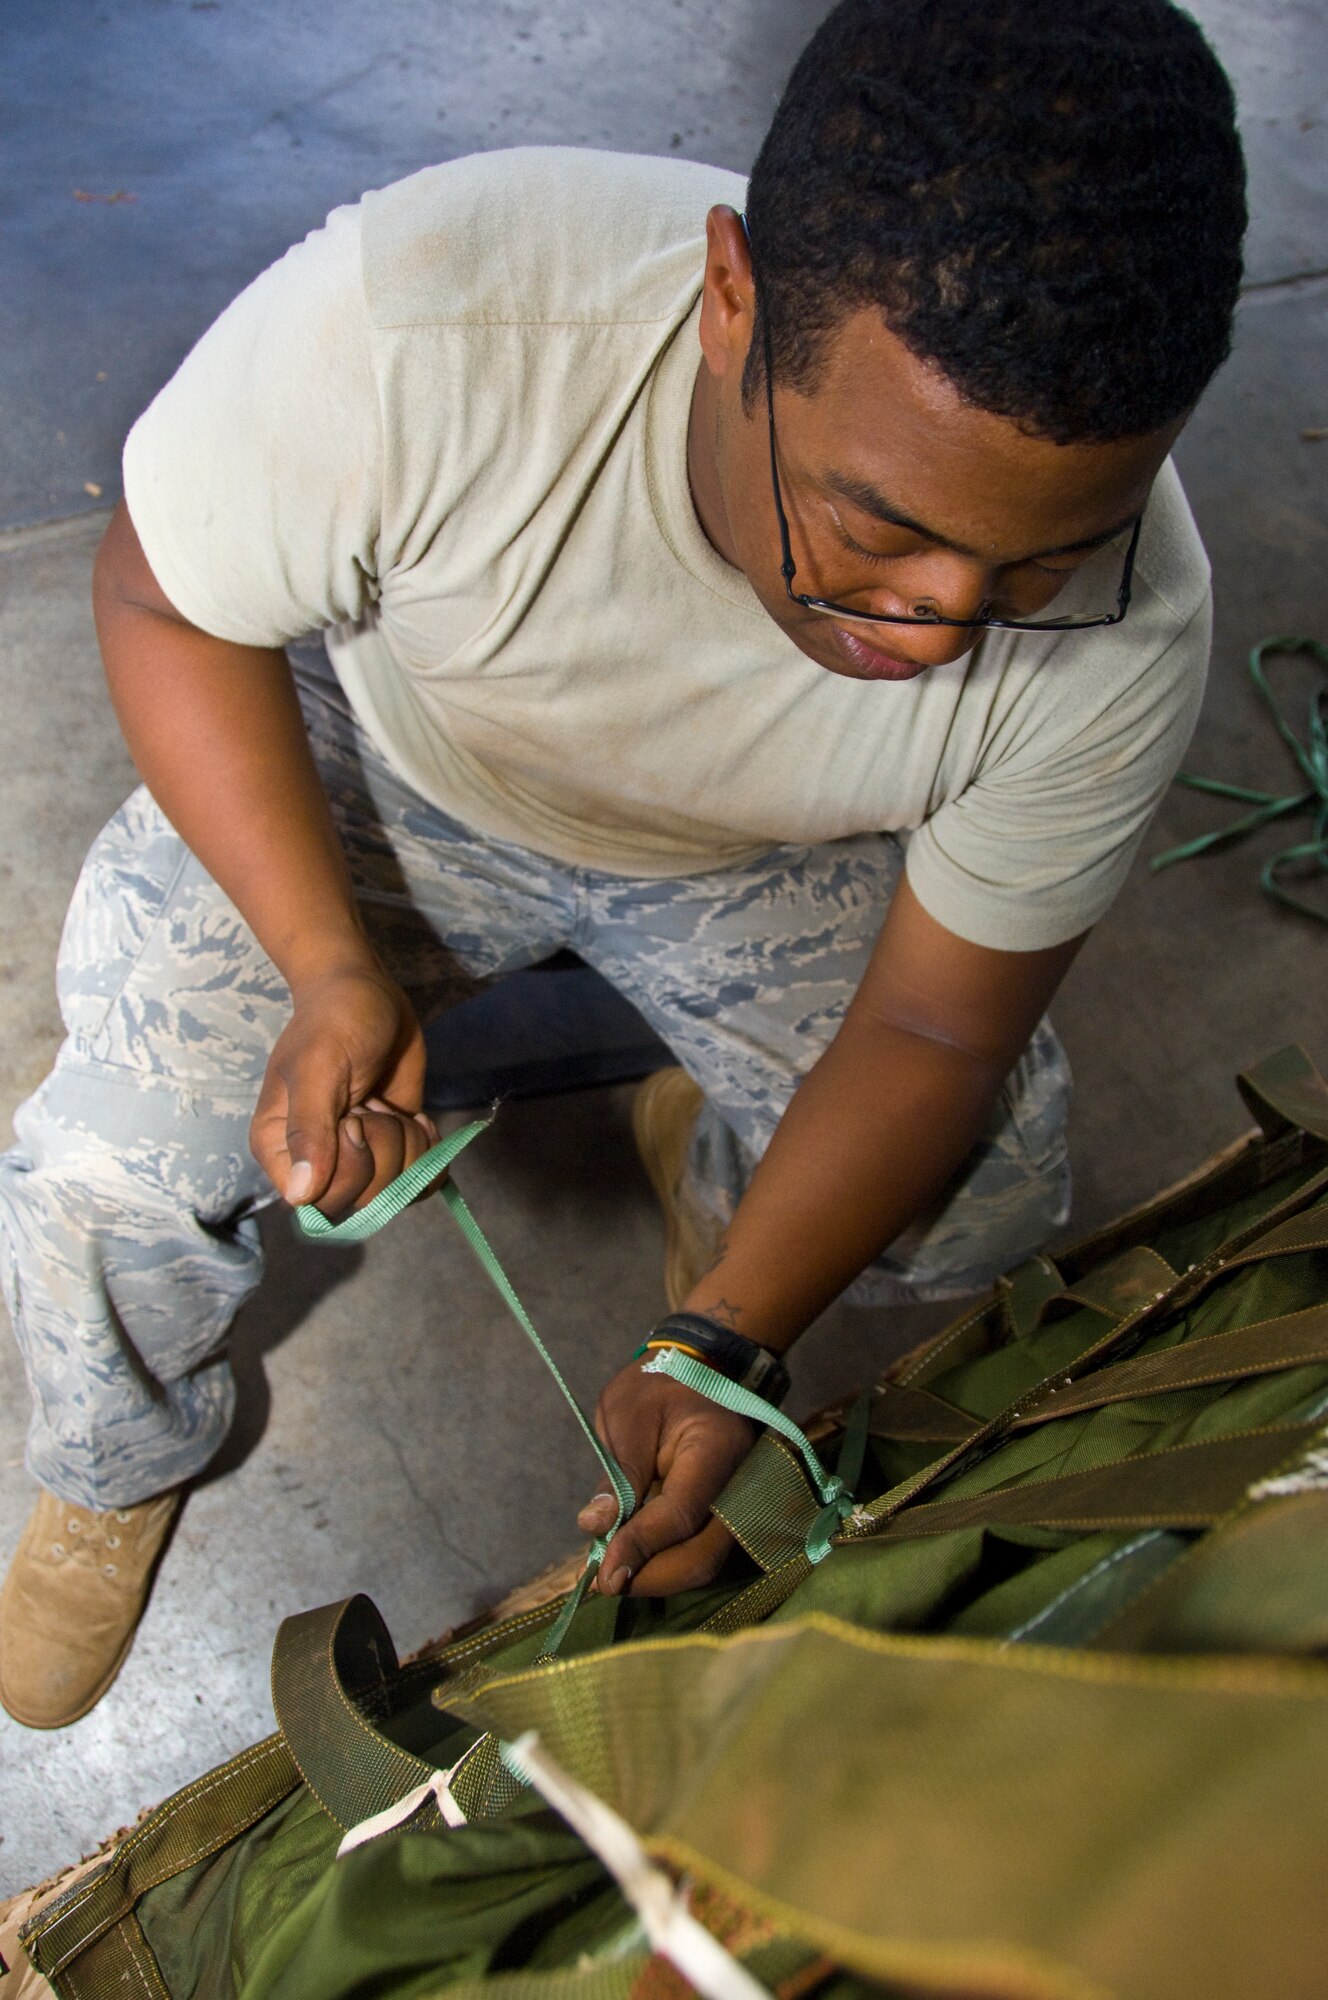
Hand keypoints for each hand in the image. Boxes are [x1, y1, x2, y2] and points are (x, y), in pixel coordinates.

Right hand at [251, 957, 433, 1214]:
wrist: (367, 991)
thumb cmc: (333, 1021)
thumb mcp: (318, 1068)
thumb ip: (310, 1129)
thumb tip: (301, 1195)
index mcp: (278, 1149)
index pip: (315, 1202)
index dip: (347, 1169)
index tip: (353, 1121)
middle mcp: (316, 1161)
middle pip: (362, 1199)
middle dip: (383, 1150)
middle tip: (370, 1104)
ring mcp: (359, 1157)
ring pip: (396, 1191)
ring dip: (409, 1145)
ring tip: (388, 1105)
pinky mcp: (394, 1146)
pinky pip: (419, 1179)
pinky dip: (429, 1150)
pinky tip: (415, 1117)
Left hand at [577, 1359, 756, 1595]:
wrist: (704, 1366)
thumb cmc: (660, 1383)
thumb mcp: (627, 1418)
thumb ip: (617, 1477)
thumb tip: (596, 1528)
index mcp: (716, 1450)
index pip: (680, 1515)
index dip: (640, 1548)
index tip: (602, 1574)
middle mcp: (742, 1485)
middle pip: (702, 1555)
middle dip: (650, 1577)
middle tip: (604, 1582)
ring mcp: (743, 1501)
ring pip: (705, 1561)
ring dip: (658, 1574)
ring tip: (613, 1569)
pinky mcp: (732, 1512)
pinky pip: (703, 1549)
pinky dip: (668, 1560)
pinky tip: (635, 1557)